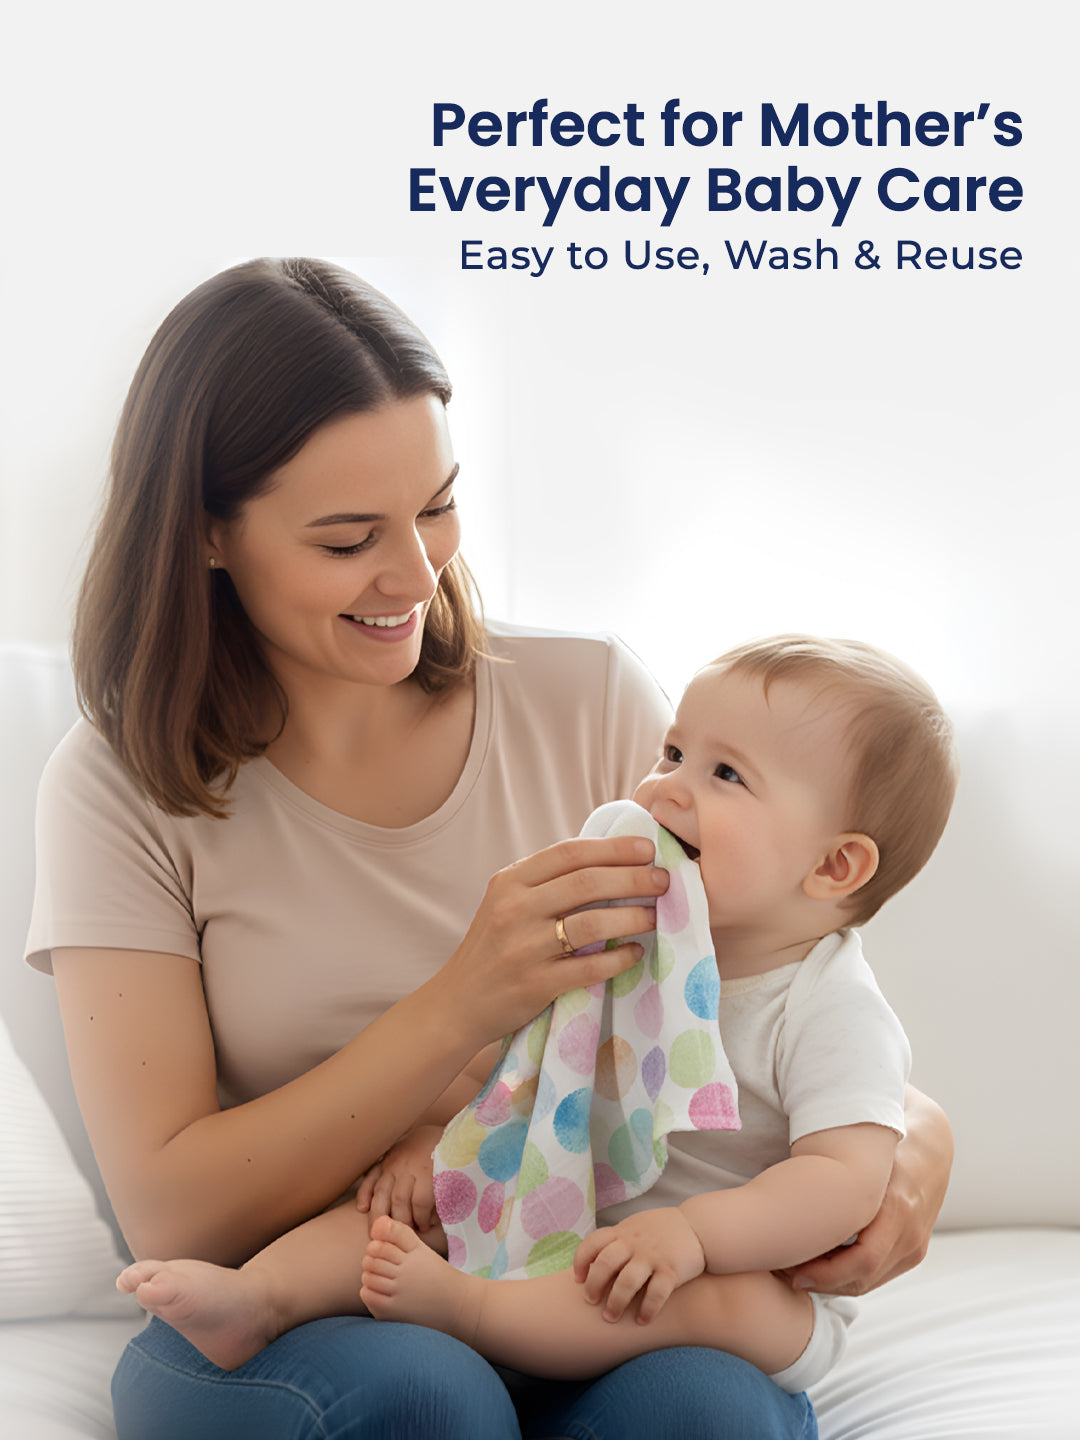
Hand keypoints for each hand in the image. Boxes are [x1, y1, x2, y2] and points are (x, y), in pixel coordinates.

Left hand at [357, 1125, 443, 1232]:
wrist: (459, 1134)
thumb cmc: (435, 1145)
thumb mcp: (410, 1148)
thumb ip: (396, 1165)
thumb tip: (381, 1189)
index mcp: (392, 1158)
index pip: (371, 1178)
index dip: (364, 1195)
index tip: (362, 1210)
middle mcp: (398, 1164)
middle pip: (381, 1196)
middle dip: (379, 1219)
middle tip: (385, 1235)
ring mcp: (413, 1170)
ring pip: (398, 1203)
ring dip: (403, 1221)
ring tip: (410, 1232)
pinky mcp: (429, 1176)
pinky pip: (419, 1204)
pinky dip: (421, 1218)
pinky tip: (426, 1224)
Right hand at [436, 836, 668, 1041]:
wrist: (458, 1002)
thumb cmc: (493, 948)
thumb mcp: (506, 903)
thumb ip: (546, 883)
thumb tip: (610, 862)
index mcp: (510, 882)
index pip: (568, 853)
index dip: (613, 848)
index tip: (646, 848)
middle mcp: (514, 909)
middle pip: (586, 883)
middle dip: (633, 878)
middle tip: (663, 880)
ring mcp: (524, 948)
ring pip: (592, 923)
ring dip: (632, 916)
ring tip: (656, 915)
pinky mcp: (536, 984)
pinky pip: (590, 968)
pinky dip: (619, 958)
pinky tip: (635, 952)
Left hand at [573, 1207, 705, 1323]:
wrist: (699, 1226)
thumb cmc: (662, 1231)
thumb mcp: (636, 1227)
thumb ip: (617, 1240)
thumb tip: (591, 1261)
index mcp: (623, 1231)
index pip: (593, 1243)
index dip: (580, 1261)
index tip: (578, 1279)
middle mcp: (635, 1242)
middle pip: (605, 1263)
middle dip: (594, 1286)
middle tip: (591, 1302)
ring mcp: (653, 1256)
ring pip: (627, 1281)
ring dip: (616, 1302)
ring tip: (610, 1317)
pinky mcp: (672, 1270)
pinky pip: (656, 1293)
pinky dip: (647, 1309)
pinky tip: (642, 1321)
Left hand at [780, 1088, 952, 1295]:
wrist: (932, 1141)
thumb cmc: (890, 1135)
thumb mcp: (869, 1139)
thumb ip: (836, 1140)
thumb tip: (798, 1130)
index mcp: (898, 1206)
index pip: (860, 1262)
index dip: (822, 1272)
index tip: (787, 1265)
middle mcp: (910, 1233)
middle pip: (860, 1278)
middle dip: (820, 1281)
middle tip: (781, 1271)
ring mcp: (915, 1245)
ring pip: (868, 1282)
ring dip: (831, 1283)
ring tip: (793, 1269)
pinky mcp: (914, 1251)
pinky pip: (877, 1275)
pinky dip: (847, 1278)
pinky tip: (818, 1266)